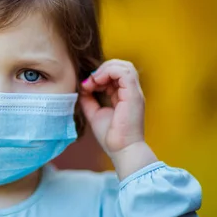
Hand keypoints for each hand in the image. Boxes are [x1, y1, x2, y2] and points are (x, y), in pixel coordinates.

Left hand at [80, 59, 157, 178]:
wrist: (121, 150)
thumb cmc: (110, 136)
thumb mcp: (94, 113)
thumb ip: (88, 99)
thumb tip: (82, 86)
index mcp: (124, 96)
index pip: (114, 74)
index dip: (98, 75)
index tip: (85, 86)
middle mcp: (131, 92)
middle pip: (120, 66)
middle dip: (101, 69)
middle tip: (88, 83)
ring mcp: (134, 92)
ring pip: (124, 66)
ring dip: (104, 69)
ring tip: (93, 81)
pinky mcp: (133, 94)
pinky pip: (124, 72)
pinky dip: (108, 72)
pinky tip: (97, 82)